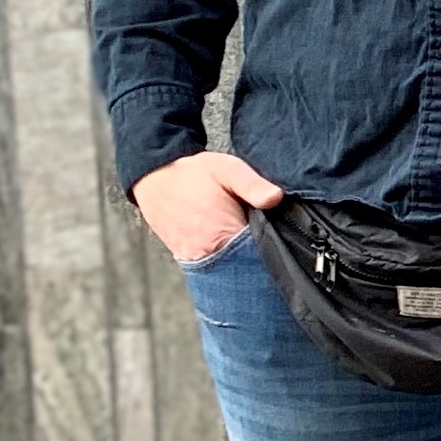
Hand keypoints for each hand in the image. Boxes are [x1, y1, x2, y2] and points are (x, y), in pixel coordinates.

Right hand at [131, 151, 281, 263]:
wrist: (153, 177)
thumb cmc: (192, 173)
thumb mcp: (227, 169)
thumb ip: (252, 184)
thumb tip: (275, 198)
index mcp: (221, 235)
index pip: (260, 257)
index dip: (277, 250)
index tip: (287, 241)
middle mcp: (206, 255)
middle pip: (247, 271)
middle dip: (263, 260)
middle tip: (274, 242)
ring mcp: (194, 261)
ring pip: (230, 272)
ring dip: (245, 262)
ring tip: (253, 244)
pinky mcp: (187, 259)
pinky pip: (213, 268)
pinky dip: (227, 261)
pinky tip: (235, 246)